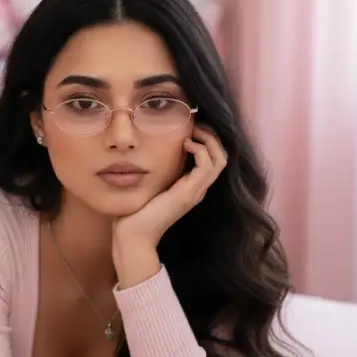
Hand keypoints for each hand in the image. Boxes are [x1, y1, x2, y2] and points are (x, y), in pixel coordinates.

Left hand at [113, 125, 227, 252]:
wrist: (134, 234)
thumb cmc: (137, 209)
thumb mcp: (152, 181)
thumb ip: (158, 167)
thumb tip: (153, 146)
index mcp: (191, 186)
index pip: (213, 158)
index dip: (207, 139)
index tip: (191, 125)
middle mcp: (198, 189)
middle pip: (221, 156)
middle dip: (211, 135)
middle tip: (194, 122)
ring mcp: (196, 192)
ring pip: (219, 159)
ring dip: (208, 139)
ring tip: (192, 129)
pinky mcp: (189, 193)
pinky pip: (207, 166)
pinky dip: (200, 150)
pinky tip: (185, 143)